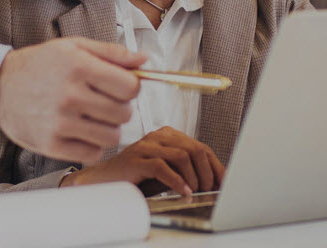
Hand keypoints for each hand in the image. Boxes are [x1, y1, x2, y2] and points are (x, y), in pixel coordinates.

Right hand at [0, 37, 144, 162]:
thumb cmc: (38, 65)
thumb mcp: (74, 47)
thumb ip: (111, 53)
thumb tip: (143, 60)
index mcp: (78, 67)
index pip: (130, 87)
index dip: (131, 87)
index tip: (121, 86)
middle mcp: (70, 95)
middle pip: (124, 113)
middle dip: (120, 107)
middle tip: (104, 100)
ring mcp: (61, 122)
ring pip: (113, 136)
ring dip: (109, 127)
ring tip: (93, 116)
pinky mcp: (52, 145)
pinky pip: (93, 153)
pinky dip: (93, 145)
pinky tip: (81, 130)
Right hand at [63, 126, 225, 196]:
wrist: (102, 182)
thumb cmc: (135, 178)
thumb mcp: (165, 172)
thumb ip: (185, 171)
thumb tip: (212, 181)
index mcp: (168, 135)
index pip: (200, 146)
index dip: (215, 165)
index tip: (224, 182)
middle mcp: (158, 136)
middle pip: (194, 148)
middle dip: (207, 172)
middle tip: (211, 189)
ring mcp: (146, 146)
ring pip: (182, 155)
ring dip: (194, 177)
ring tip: (197, 191)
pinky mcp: (136, 159)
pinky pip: (163, 167)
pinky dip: (177, 181)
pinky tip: (184, 191)